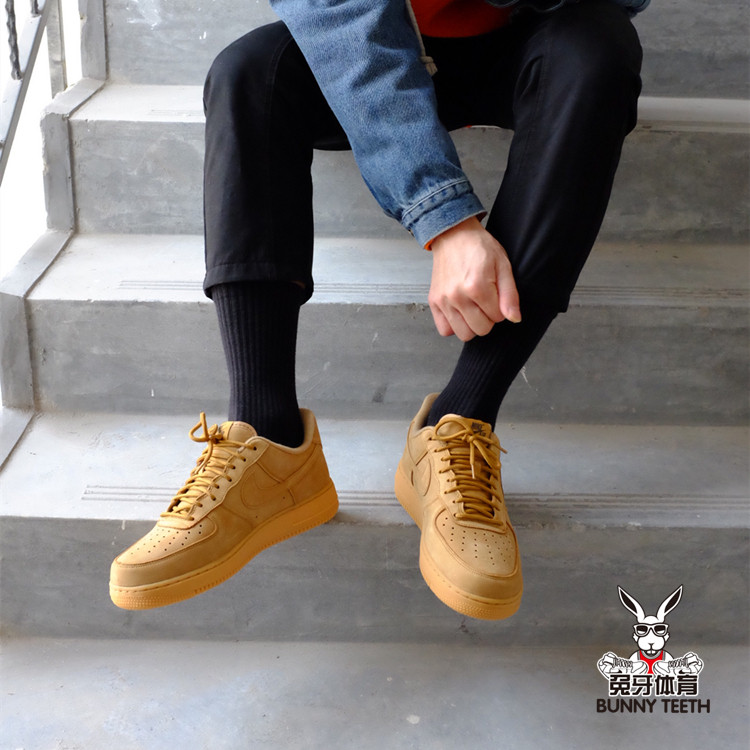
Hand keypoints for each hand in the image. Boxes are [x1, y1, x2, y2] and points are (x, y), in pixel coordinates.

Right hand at [428, 217, 520, 340]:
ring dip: (472, 325)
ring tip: (472, 308)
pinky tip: (460, 313)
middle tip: (485, 302)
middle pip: (481, 329)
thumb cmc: (479, 247)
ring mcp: (444, 301)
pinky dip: (454, 326)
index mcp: (477, 287)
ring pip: (464, 334)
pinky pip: (444, 330)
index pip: (497, 318)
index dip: (500, 308)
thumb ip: (510, 295)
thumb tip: (514, 318)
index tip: (496, 295)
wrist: (453, 235)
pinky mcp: (434, 302)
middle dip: (487, 318)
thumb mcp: (503, 265)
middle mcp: (457, 296)